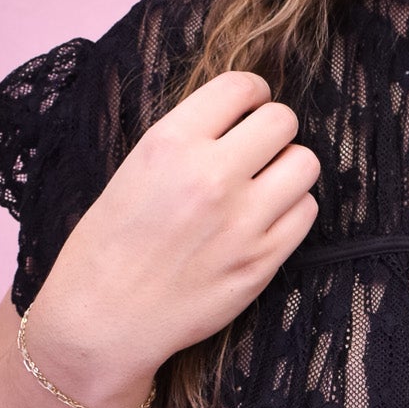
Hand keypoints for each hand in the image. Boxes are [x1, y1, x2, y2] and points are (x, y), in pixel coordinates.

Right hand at [29, 71, 320, 391]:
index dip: (252, 93)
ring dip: (288, 169)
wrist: (102, 320)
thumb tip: (236, 118)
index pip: (240, 87)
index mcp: (169, 144)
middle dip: (273, 130)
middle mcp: (210, 176)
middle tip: (258, 149)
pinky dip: (292, 210)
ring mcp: (242, 220)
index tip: (249, 106)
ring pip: (305, 164)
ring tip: (264, 185)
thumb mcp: (133, 171)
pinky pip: (306, 211)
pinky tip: (266, 219)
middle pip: (282, 121)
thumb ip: (186, 141)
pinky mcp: (262, 260)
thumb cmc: (107, 247)